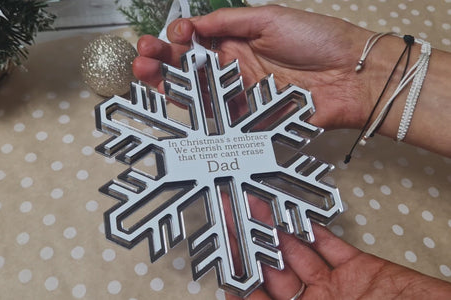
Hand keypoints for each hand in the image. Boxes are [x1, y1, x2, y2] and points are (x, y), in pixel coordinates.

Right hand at [133, 5, 385, 130]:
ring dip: (166, 82)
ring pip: (194, 90)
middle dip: (161, 59)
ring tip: (143, 72)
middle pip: (188, 65)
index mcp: (237, 40)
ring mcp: (238, 94)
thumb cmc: (318, 39)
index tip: (173, 35)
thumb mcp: (270, 18)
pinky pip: (215, 116)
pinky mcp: (247, 118)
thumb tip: (194, 22)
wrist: (353, 76)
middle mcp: (233, 67)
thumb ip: (229, 21)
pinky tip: (171, 100)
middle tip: (142, 55)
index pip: (197, 39)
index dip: (179, 37)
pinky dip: (192, 110)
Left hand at [226, 223, 450, 299]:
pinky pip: (332, 245)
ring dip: (275, 229)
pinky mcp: (361, 269)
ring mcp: (337, 286)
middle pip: (273, 271)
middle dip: (251, 245)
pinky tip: (294, 214)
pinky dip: (314, 230)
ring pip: (298, 252)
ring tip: (254, 207)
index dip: (240, 282)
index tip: (221, 263)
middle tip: (231, 220)